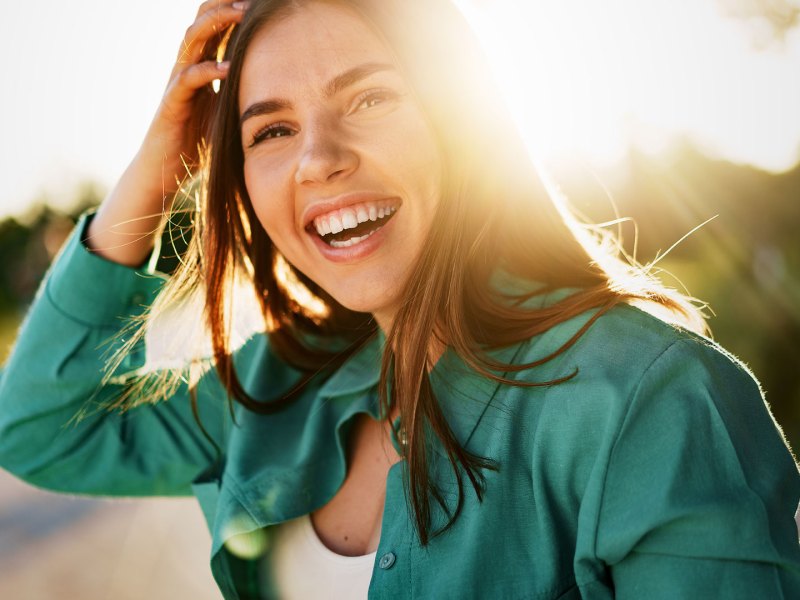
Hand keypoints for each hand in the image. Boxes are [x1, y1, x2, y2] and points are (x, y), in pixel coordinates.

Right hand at [140, 0, 248, 193]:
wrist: (166, 169)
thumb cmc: (198, 140)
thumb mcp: (229, 110)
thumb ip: (245, 93)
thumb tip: (281, 90)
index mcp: (202, 65)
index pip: (216, 26)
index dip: (233, 9)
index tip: (260, 2)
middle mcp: (187, 66)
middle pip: (202, 21)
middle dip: (225, 5)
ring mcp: (177, 82)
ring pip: (192, 40)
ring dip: (216, 24)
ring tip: (240, 14)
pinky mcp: (171, 103)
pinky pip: (188, 79)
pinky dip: (208, 70)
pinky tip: (228, 67)